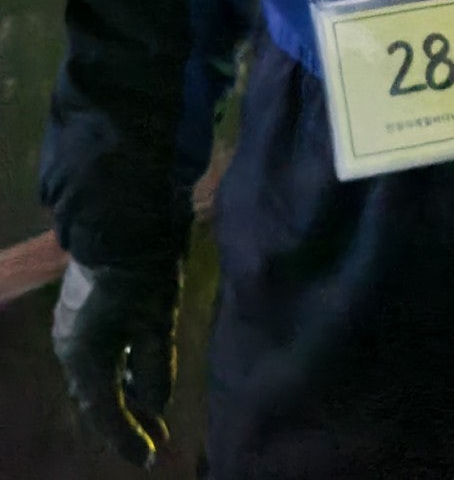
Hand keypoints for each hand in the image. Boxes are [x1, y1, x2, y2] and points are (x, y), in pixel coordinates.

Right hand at [52, 258, 181, 468]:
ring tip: (152, 415)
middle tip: (156, 440)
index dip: (128, 439)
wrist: (120, 222)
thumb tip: (155, 404)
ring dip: (123, 397)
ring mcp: (70, 332)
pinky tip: (136, 377)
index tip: (149, 458)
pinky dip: (116, 374)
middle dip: (127, 422)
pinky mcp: (78, 316)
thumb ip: (155, 370)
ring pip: (96, 379)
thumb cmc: (142, 273)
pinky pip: (95, 359)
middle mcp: (70, 350)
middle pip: (98, 399)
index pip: (107, 413)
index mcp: (86, 358)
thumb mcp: (158, 324)